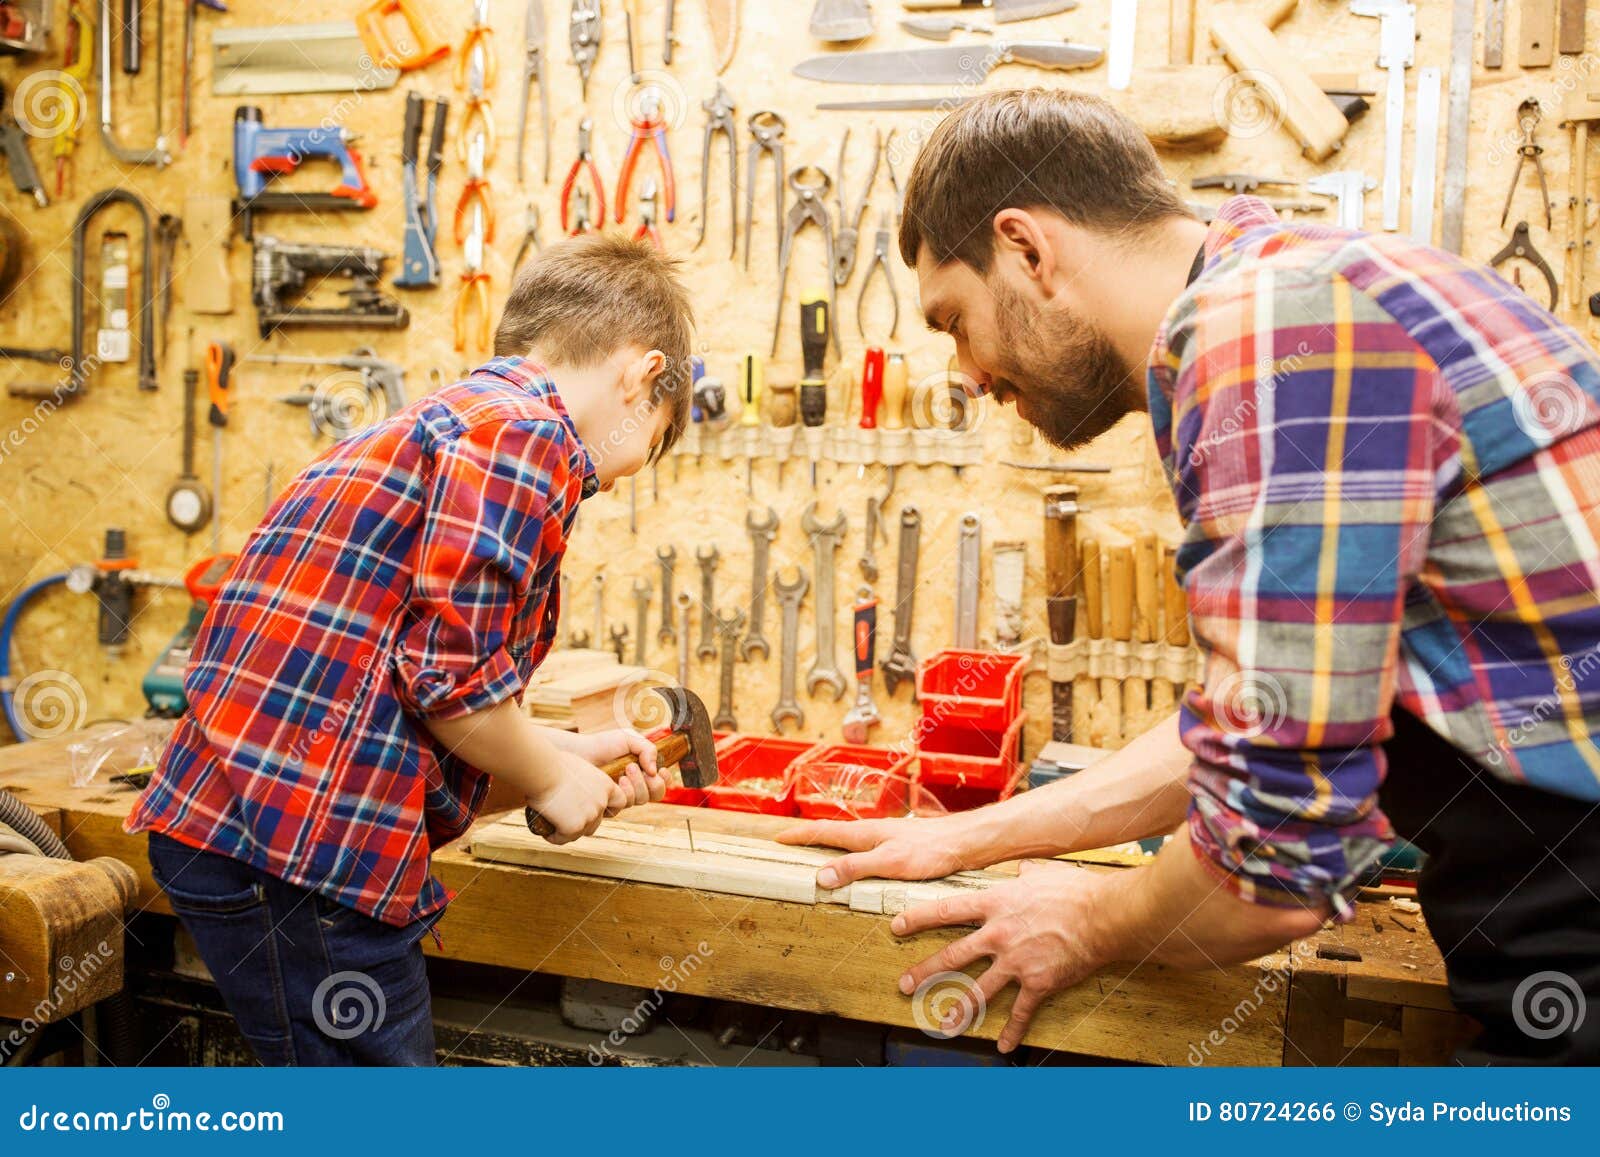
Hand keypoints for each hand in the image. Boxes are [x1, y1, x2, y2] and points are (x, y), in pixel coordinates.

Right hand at [526, 752, 632, 844]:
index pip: (620, 802)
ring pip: (580, 833)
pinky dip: (555, 837)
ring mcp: (590, 816)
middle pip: (597, 822)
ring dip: (569, 831)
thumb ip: (584, 781)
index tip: (592, 807)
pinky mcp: (574, 827)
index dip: (606, 808)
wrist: (543, 770)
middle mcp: (601, 802)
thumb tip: (575, 789)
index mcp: (606, 785)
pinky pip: (563, 838)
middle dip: (583, 822)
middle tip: (566, 818)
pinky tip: (547, 833)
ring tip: (554, 826)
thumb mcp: (578, 768)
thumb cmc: (554, 764)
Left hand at [562, 728, 666, 808]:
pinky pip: (625, 806)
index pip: (663, 781)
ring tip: (626, 770)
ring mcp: (624, 795)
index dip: (666, 779)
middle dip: (652, 783)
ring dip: (638, 785)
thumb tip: (655, 770)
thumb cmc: (603, 745)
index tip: (660, 770)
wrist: (580, 753)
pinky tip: (616, 781)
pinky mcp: (611, 804)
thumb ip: (647, 748)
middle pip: (657, 795)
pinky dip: (625, 793)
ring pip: (642, 800)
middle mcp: (636, 785)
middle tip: (636, 767)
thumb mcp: (629, 739)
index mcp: (644, 770)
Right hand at [776, 814, 974, 888]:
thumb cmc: (931, 850)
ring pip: (850, 843)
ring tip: (816, 857)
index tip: (777, 838)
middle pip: (833, 834)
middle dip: (809, 839)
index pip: (823, 831)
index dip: (799, 835)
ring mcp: (886, 839)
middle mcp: (873, 833)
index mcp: (864, 833)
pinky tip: (858, 868)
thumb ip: (855, 868)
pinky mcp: (900, 849)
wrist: (965, 843)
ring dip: (830, 848)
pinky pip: (866, 852)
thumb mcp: (889, 863)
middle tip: (790, 845)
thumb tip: (821, 876)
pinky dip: (851, 857)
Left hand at [892, 859, 1115, 1052]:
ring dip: (958, 1009)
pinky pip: (1020, 1011)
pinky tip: (1004, 1046)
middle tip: (904, 983)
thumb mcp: (1042, 872)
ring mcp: (1016, 961)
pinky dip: (1012, 1030)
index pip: (946, 910)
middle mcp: (998, 934)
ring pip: (979, 990)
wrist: (1102, 915)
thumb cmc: (1074, 890)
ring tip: (942, 1024)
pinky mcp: (1037, 983)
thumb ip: (1025, 873)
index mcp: (995, 904)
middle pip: (953, 955)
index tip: (897, 926)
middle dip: (925, 970)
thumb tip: (1022, 868)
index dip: (918, 919)